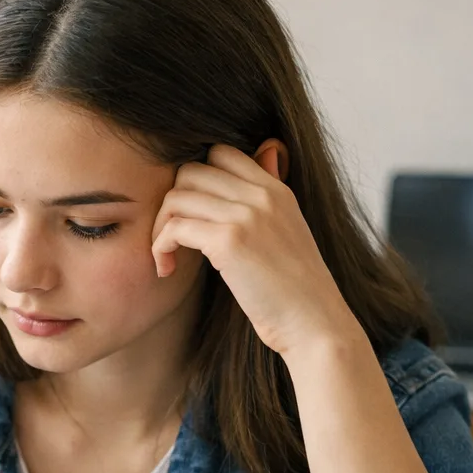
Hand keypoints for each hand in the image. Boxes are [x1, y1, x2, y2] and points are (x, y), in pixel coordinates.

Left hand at [150, 143, 359, 357]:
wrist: (313, 323)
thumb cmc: (294, 289)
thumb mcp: (288, 228)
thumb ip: (269, 193)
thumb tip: (266, 149)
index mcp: (276, 189)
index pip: (221, 153)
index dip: (194, 181)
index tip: (191, 215)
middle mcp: (261, 195)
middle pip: (190, 171)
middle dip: (170, 204)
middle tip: (171, 238)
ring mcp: (246, 215)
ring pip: (176, 197)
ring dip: (160, 227)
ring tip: (166, 257)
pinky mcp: (229, 241)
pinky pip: (174, 228)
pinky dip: (160, 248)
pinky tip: (166, 270)